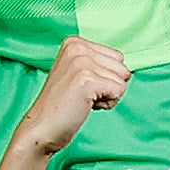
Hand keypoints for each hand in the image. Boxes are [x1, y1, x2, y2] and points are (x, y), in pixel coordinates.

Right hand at [15, 35, 130, 151]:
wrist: (41, 127)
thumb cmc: (63, 105)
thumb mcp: (78, 72)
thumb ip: (99, 63)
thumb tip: (128, 70)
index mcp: (74, 42)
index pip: (117, 57)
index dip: (105, 76)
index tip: (83, 85)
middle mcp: (77, 47)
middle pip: (122, 67)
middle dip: (108, 85)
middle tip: (83, 94)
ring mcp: (81, 62)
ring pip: (122, 80)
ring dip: (107, 95)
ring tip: (84, 100)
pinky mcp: (87, 80)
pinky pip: (118, 91)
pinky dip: (107, 104)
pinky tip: (86, 106)